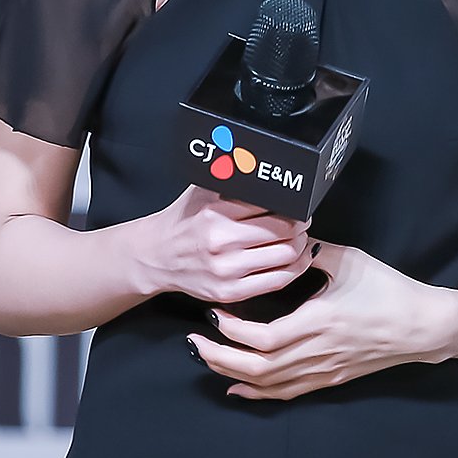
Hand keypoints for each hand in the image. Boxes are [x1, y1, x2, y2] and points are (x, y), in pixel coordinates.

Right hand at [139, 186, 312, 304]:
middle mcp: (220, 241)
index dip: (292, 206)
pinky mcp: (230, 291)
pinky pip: (277, 281)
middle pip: (284, 230)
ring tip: (300, 239)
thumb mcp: (201, 191)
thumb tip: (261, 165)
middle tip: (302, 222)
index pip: (271, 205)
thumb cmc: (182, 222)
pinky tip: (297, 260)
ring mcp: (226, 270)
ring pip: (286, 255)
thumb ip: (230, 180)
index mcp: (215, 212)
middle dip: (300, 225)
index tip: (298, 206)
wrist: (155, 256)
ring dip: (301, 246)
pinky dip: (295, 269)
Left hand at [188, 241, 452, 398]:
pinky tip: (236, 388)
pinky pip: (288, 392)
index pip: (265, 337)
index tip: (213, 314)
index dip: (233, 330)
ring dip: (232, 374)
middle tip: (193, 342)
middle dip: (220, 357)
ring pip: (269, 384)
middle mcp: (319, 352)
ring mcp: (325, 370)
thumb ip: (315, 251)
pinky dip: (258, 392)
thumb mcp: (351, 260)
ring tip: (206, 360)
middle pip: (258, 367)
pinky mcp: (331, 379)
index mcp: (321, 321)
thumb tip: (287, 237)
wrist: (424, 327)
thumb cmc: (390, 290)